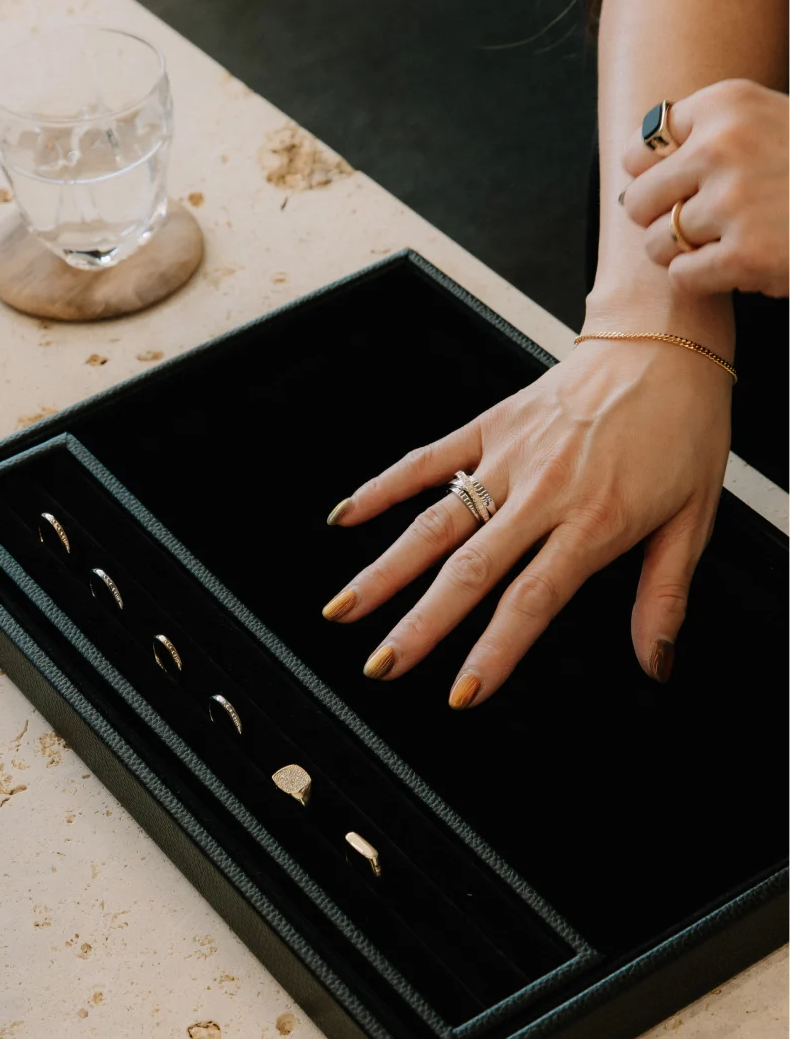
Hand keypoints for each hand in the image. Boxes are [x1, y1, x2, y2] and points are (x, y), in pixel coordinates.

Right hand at [322, 337, 730, 704]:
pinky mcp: (489, 426)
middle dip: (418, 624)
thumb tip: (653, 663)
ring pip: (433, 521)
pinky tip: (345, 516)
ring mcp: (508, 457)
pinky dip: (381, 487)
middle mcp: (541, 492)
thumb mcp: (695, 518)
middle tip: (381, 665)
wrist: (663, 345)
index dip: (494, 651)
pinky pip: (426, 460)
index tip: (462, 693)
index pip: (531, 600)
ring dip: (384, 569)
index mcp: (594, 521)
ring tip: (344, 607)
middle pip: (467, 569)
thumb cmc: (683, 429)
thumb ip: (666, 597)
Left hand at [621, 78, 789, 295]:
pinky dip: (703, 280)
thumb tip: (630, 165)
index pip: (641, 147)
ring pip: (657, 242)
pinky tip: (737, 265)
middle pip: (638, 199)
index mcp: (728, 104)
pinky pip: (682, 276)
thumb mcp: (769, 123)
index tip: (682, 185)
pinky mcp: (745, 254)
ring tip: (727, 242)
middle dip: (662, 218)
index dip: (654, 175)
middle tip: (701, 223)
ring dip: (685, 252)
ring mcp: (734, 202)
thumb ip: (705, 134)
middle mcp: (724, 146)